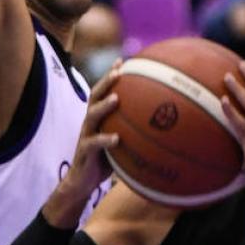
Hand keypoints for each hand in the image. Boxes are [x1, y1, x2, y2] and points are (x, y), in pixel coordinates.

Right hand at [46, 61, 121, 224]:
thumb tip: (162, 128)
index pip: (102, 91)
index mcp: (98, 118)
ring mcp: (86, 136)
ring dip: (104, 106)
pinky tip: (116, 139)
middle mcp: (89, 123)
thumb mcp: (119, 143)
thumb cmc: (105, 161)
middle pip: (95, 95)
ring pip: (91, 115)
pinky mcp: (84, 152)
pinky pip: (93, 144)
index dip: (110, 76)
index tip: (123, 61)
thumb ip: (133, 133)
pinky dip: (105, 140)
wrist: (82, 183)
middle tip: (119, 71)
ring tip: (116, 99)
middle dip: (106, 82)